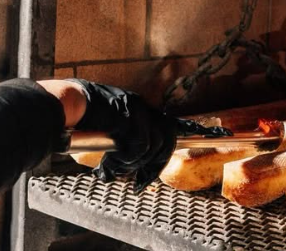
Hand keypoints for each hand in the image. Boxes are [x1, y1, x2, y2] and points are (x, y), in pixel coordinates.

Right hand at [65, 79, 230, 189]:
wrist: (65, 103)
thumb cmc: (81, 119)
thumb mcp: (108, 129)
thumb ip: (124, 143)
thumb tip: (125, 170)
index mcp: (140, 109)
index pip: (173, 122)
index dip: (195, 131)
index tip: (220, 134)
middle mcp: (142, 106)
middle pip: (167, 139)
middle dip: (156, 165)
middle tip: (139, 182)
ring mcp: (137, 110)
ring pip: (152, 146)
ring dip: (134, 163)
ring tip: (114, 166)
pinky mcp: (128, 117)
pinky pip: (138, 147)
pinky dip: (125, 159)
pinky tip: (109, 161)